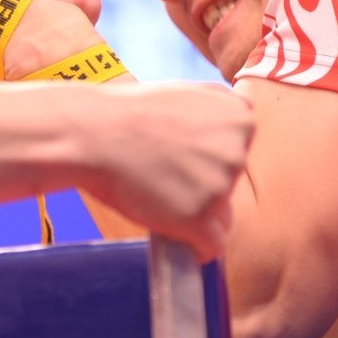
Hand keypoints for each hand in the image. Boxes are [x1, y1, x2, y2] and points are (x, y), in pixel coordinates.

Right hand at [82, 83, 253, 260]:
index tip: (178, 153)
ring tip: (156, 193)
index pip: (238, 151)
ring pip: (220, 217)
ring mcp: (221, 188)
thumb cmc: (129, 113)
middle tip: (162, 173)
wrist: (91, 134)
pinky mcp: (199, 220)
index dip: (206, 156)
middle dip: (203, 185)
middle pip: (231, 185)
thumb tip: (246, 109)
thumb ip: (221, 103)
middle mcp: (238, 153)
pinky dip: (196, 247)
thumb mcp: (185, 90)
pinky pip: (212, 247)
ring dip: (194, 213)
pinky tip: (175, 234)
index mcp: (241, 119)